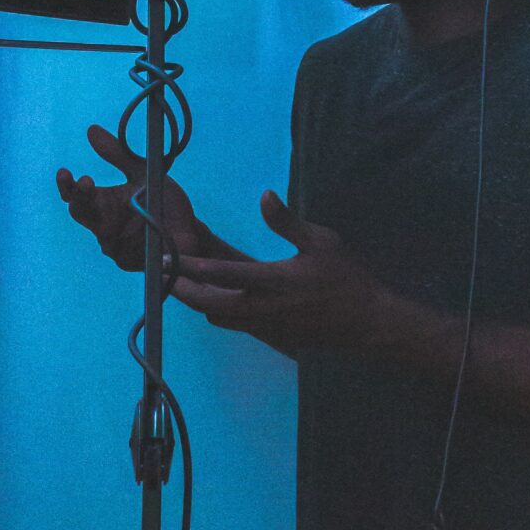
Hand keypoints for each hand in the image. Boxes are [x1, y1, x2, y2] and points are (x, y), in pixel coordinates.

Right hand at [57, 123, 212, 273]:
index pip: (76, 194)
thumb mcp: (144, 173)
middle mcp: (103, 222)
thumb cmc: (165, 202)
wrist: (190, 231)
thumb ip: (118, 154)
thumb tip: (91, 129)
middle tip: (87, 183)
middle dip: (80, 198)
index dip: (66, 185)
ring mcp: (113, 244)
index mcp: (103, 201)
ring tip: (136, 210)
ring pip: (101, 234)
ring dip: (113, 222)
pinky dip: (135, 240)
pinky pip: (123, 252)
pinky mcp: (127, 260)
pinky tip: (148, 234)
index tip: (65, 172)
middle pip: (80, 212)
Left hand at [173, 192, 388, 352]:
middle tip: (162, 273)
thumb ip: (287, 221)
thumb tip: (264, 195)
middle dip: (182, 290)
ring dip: (199, 301)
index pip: (220, 274)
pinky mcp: (271, 335)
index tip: (167, 255)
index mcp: (273, 281)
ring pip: (218, 317)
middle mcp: (263, 309)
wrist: (367, 323)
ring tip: (183, 281)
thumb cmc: (347, 279)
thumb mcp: (322, 242)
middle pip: (208, 304)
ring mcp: (265, 326)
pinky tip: (214, 294)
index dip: (189, 265)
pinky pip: (234, 323)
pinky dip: (218, 309)